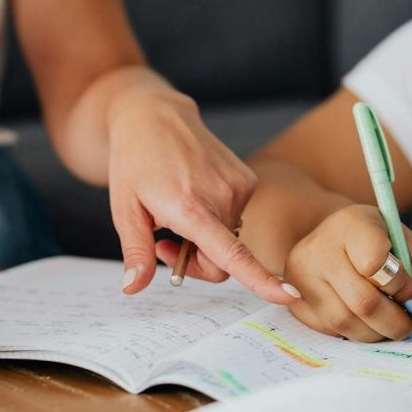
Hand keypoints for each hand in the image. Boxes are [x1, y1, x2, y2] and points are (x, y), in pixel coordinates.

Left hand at [108, 91, 297, 304]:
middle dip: (196, 262)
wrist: (154, 117)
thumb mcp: (125, 210)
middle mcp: (222, 196)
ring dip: (205, 239)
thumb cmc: (135, 162)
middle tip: (162, 243)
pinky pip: (234, 219)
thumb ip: (136, 252)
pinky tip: (193, 195)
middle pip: (223, 260)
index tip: (287, 295)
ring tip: (176, 211)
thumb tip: (133, 288)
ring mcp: (239, 186)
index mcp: (191, 207)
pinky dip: (215, 219)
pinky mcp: (247, 180)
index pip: (232, 254)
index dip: (260, 279)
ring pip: (230, 241)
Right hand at [282, 205, 411, 341]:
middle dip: (396, 322)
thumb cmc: (381, 244)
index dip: (401, 285)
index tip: (410, 289)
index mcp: (352, 223)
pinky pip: (330, 331)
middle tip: (407, 321)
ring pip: (346, 323)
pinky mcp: (293, 297)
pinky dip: (355, 333)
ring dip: (377, 333)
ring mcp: (301, 273)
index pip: (375, 264)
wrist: (337, 239)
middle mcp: (319, 246)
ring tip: (388, 321)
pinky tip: (363, 319)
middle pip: (363, 302)